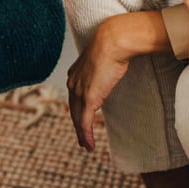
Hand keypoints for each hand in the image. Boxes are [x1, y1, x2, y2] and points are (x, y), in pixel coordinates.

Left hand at [67, 11, 168, 151]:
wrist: (112, 42)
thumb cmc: (113, 45)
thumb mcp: (105, 58)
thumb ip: (105, 67)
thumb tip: (114, 66)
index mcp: (75, 73)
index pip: (74, 96)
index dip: (77, 109)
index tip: (81, 118)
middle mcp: (73, 83)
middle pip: (74, 109)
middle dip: (77, 125)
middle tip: (82, 138)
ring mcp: (79, 91)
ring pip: (78, 118)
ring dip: (81, 134)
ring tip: (86, 145)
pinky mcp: (88, 99)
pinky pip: (85, 122)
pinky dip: (85, 135)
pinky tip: (89, 145)